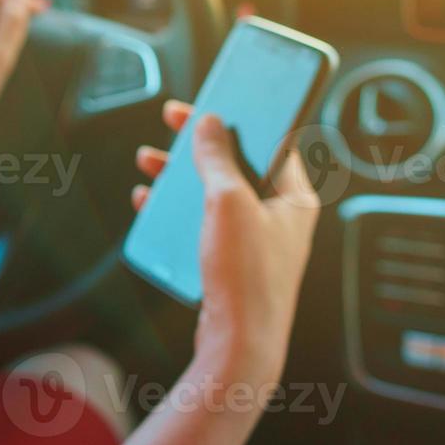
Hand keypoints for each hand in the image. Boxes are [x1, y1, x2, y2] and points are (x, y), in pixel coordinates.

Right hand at [132, 101, 319, 383]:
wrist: (239, 346)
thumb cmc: (247, 277)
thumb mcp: (228, 202)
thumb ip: (217, 158)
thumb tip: (210, 124)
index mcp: (295, 198)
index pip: (271, 140)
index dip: (241, 116)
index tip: (213, 98)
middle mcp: (279, 217)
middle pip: (237, 163)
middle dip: (200, 144)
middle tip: (173, 123)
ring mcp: (255, 239)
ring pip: (214, 191)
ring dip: (181, 173)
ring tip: (150, 162)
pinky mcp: (231, 260)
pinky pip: (201, 221)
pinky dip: (175, 208)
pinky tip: (150, 203)